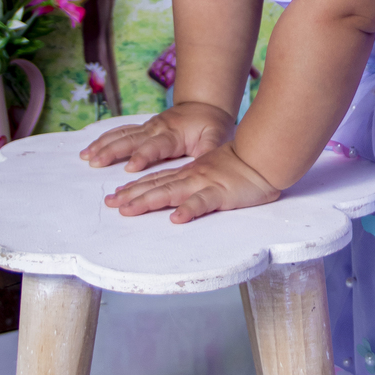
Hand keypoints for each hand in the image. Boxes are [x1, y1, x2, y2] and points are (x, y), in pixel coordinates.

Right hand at [80, 101, 235, 174]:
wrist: (205, 105)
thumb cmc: (212, 125)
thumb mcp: (216, 137)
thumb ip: (209, 150)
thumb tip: (205, 164)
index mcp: (173, 134)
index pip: (155, 146)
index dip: (143, 156)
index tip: (130, 167)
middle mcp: (156, 129)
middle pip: (131, 140)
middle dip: (112, 151)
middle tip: (95, 162)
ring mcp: (147, 127)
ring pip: (121, 135)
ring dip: (103, 145)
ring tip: (86, 157)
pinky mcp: (143, 128)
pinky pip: (120, 132)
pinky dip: (104, 139)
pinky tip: (90, 149)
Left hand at [103, 141, 279, 223]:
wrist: (263, 156)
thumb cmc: (242, 165)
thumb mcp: (213, 171)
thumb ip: (197, 181)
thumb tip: (180, 197)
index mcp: (190, 172)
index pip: (158, 180)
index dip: (136, 187)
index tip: (117, 196)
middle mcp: (191, 176)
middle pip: (156, 186)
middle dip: (131, 195)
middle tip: (110, 204)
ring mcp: (204, 183)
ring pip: (170, 192)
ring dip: (148, 200)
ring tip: (129, 210)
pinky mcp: (221, 193)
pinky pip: (202, 202)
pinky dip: (188, 210)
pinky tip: (176, 218)